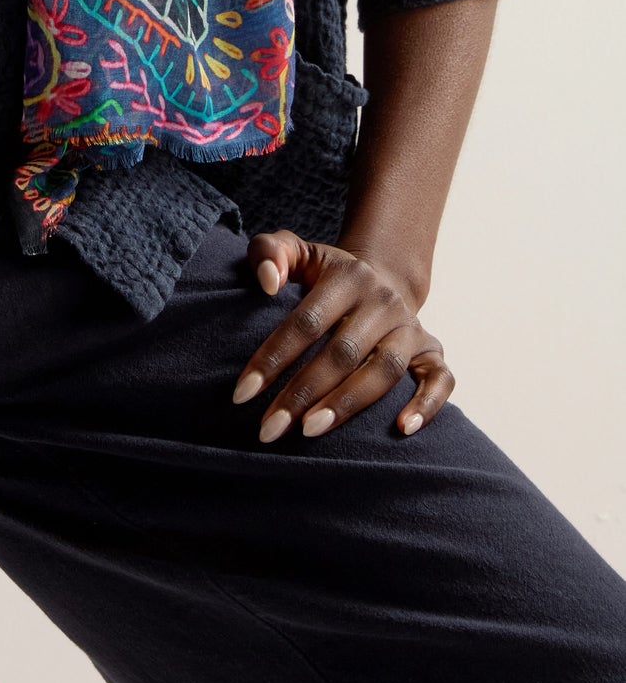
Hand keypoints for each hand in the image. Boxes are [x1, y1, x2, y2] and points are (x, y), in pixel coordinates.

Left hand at [232, 228, 455, 441]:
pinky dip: (428, 404)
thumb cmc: (324, 275)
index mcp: (347, 276)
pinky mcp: (432, 351)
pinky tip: (403, 429)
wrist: (381, 277)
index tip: (242, 394)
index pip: (306, 322)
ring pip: (386, 370)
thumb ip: (268, 251)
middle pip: (342, 352)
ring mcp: (411, 327)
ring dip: (348, 403)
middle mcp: (383, 301)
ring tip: (310, 431)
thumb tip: (267, 283)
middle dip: (302, 393)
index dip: (273, 358)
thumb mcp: (296, 252)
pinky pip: (440, 379)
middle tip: (269, 429)